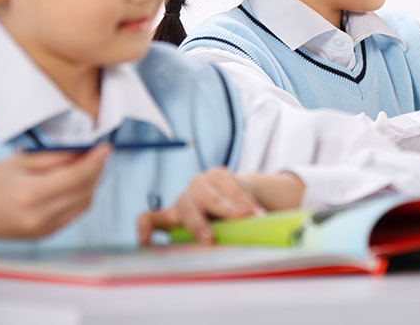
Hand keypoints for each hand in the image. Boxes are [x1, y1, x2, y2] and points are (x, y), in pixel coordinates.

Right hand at [0, 145, 110, 244]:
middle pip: (85, 191)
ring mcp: (42, 229)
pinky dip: (80, 197)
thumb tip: (86, 152)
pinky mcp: (43, 235)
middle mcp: (39, 216)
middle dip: (96, 170)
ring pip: (84, 204)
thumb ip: (55, 158)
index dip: (96, 160)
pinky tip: (72, 184)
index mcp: (29, 194)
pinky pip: (73, 214)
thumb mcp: (18, 162)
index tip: (106, 147)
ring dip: (90, 184)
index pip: (78, 176)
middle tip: (96, 154)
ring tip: (83, 166)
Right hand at [138, 169, 304, 244]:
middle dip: (223, 206)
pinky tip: (149, 243)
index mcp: (219, 176)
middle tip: (239, 219)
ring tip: (209, 238)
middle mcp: (198, 185)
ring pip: (183, 206)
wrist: (225, 199)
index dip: (241, 199)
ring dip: (197, 222)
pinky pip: (150, 218)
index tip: (255, 215)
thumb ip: (258, 211)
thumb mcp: (250, 201)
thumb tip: (273, 225)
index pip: (228, 185)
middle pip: (206, 194)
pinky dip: (146, 228)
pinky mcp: (168, 216)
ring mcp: (181, 200)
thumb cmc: (240, 203)